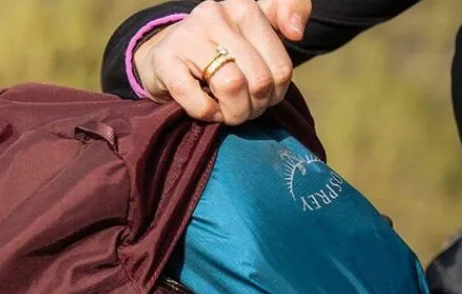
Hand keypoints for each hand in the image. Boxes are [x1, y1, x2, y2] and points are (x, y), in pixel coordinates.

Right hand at [133, 0, 310, 123]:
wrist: (164, 57)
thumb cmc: (218, 50)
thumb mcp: (253, 32)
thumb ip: (283, 17)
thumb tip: (297, 32)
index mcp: (244, 9)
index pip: (281, 67)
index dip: (276, 94)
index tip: (263, 97)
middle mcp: (217, 15)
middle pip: (259, 81)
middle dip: (254, 108)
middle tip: (243, 111)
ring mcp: (189, 37)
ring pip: (232, 87)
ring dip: (233, 113)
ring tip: (227, 113)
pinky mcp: (166, 62)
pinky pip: (198, 101)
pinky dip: (208, 114)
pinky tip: (207, 111)